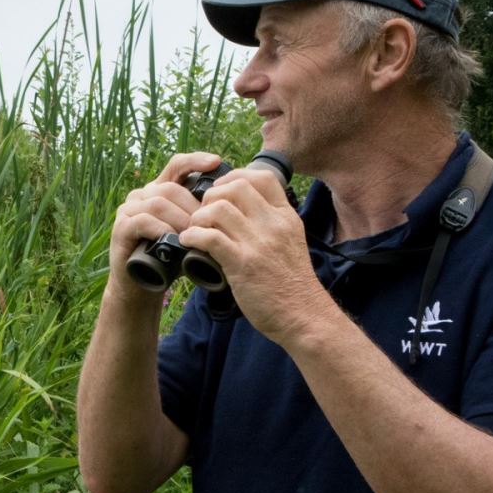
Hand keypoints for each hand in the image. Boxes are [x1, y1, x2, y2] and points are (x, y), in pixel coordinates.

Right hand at [108, 153, 221, 294]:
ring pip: (157, 202)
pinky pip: (142, 220)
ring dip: (179, 219)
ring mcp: (128, 210)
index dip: (196, 160)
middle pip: (170, 188)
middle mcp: (142, 196)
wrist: (142, 287)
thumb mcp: (192, 234)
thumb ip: (204, 218)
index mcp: (160, 191)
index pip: (176, 165)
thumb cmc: (170, 260)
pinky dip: (161, 229)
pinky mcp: (120, 228)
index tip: (217, 162)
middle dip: (192, 206)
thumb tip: (235, 206)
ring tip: (194, 234)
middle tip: (209, 225)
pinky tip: (173, 240)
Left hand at [177, 166, 330, 343]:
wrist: (303, 315)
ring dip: (198, 217)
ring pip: (218, 209)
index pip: (262, 177)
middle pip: (235, 187)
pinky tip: (188, 243)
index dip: (235, 177)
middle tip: (204, 213)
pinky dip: (192, 236)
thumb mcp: (291, 242)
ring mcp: (258, 243)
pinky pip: (209, 237)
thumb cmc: (292, 284)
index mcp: (286, 217)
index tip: (221, 191)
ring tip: (194, 229)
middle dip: (212, 196)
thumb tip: (244, 213)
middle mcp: (273, 224)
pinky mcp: (242, 264)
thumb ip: (272, 225)